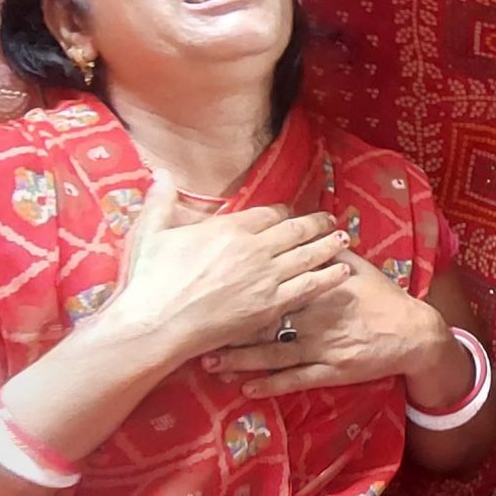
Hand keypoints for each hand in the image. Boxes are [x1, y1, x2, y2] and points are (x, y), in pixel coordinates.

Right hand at [88, 172, 352, 370]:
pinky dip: (328, 277)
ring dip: (328, 245)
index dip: (283, 213)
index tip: (290, 214)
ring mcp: (266, 277)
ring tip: (345, 238)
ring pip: (307, 256)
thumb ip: (161, 201)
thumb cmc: (150, 280)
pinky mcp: (271, 306)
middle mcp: (254, 248)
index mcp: (229, 227)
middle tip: (329, 220)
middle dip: (315, 223)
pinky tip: (343, 272)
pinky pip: (309, 287)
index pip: (267, 214)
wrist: (158, 322)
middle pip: (295, 230)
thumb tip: (160, 172)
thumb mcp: (151, 232)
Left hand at [201, 251, 450, 395]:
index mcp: (319, 288)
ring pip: (275, 354)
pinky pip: (296, 379)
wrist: (413, 332)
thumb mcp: (357, 265)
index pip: (274, 287)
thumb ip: (325, 250)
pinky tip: (247, 389)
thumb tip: (300, 225)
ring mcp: (323, 347)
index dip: (243, 290)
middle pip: (266, 323)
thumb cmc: (380, 296)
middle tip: (197, 332)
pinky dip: (271, 385)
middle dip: (231, 329)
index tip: (213, 291)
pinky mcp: (332, 371)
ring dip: (242, 361)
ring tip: (211, 364)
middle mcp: (317, 317)